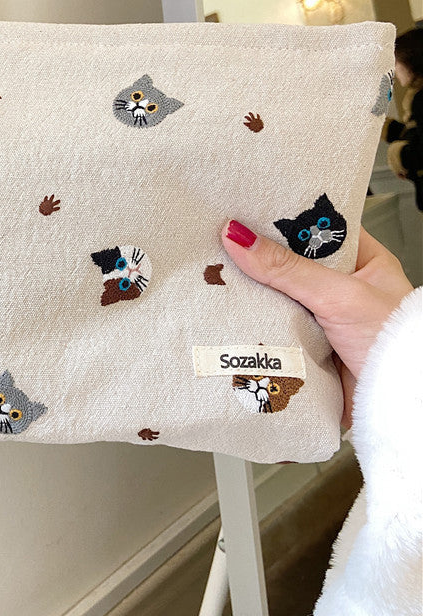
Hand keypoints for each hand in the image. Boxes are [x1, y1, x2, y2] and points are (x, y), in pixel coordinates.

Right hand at [222, 222, 412, 426]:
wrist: (396, 405)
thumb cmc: (395, 346)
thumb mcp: (340, 295)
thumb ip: (289, 268)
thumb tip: (240, 238)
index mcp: (363, 262)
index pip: (316, 228)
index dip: (282, 219)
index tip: (244, 210)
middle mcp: (342, 288)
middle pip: (290, 263)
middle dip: (259, 259)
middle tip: (221, 244)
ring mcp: (323, 318)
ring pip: (278, 297)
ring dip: (253, 294)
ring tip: (218, 277)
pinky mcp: (307, 346)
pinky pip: (274, 328)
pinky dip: (255, 325)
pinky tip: (231, 314)